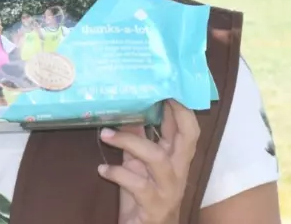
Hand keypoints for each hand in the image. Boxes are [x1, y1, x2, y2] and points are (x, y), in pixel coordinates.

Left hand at [98, 100, 199, 223]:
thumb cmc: (142, 196)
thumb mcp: (138, 164)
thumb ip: (136, 139)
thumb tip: (127, 111)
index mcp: (176, 158)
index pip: (187, 128)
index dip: (180, 106)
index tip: (166, 85)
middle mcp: (178, 171)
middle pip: (188, 137)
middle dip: (174, 113)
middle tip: (155, 95)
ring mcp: (168, 189)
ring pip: (156, 158)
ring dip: (129, 142)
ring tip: (105, 134)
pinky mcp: (154, 206)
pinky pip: (136, 185)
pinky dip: (117, 173)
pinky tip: (102, 169)